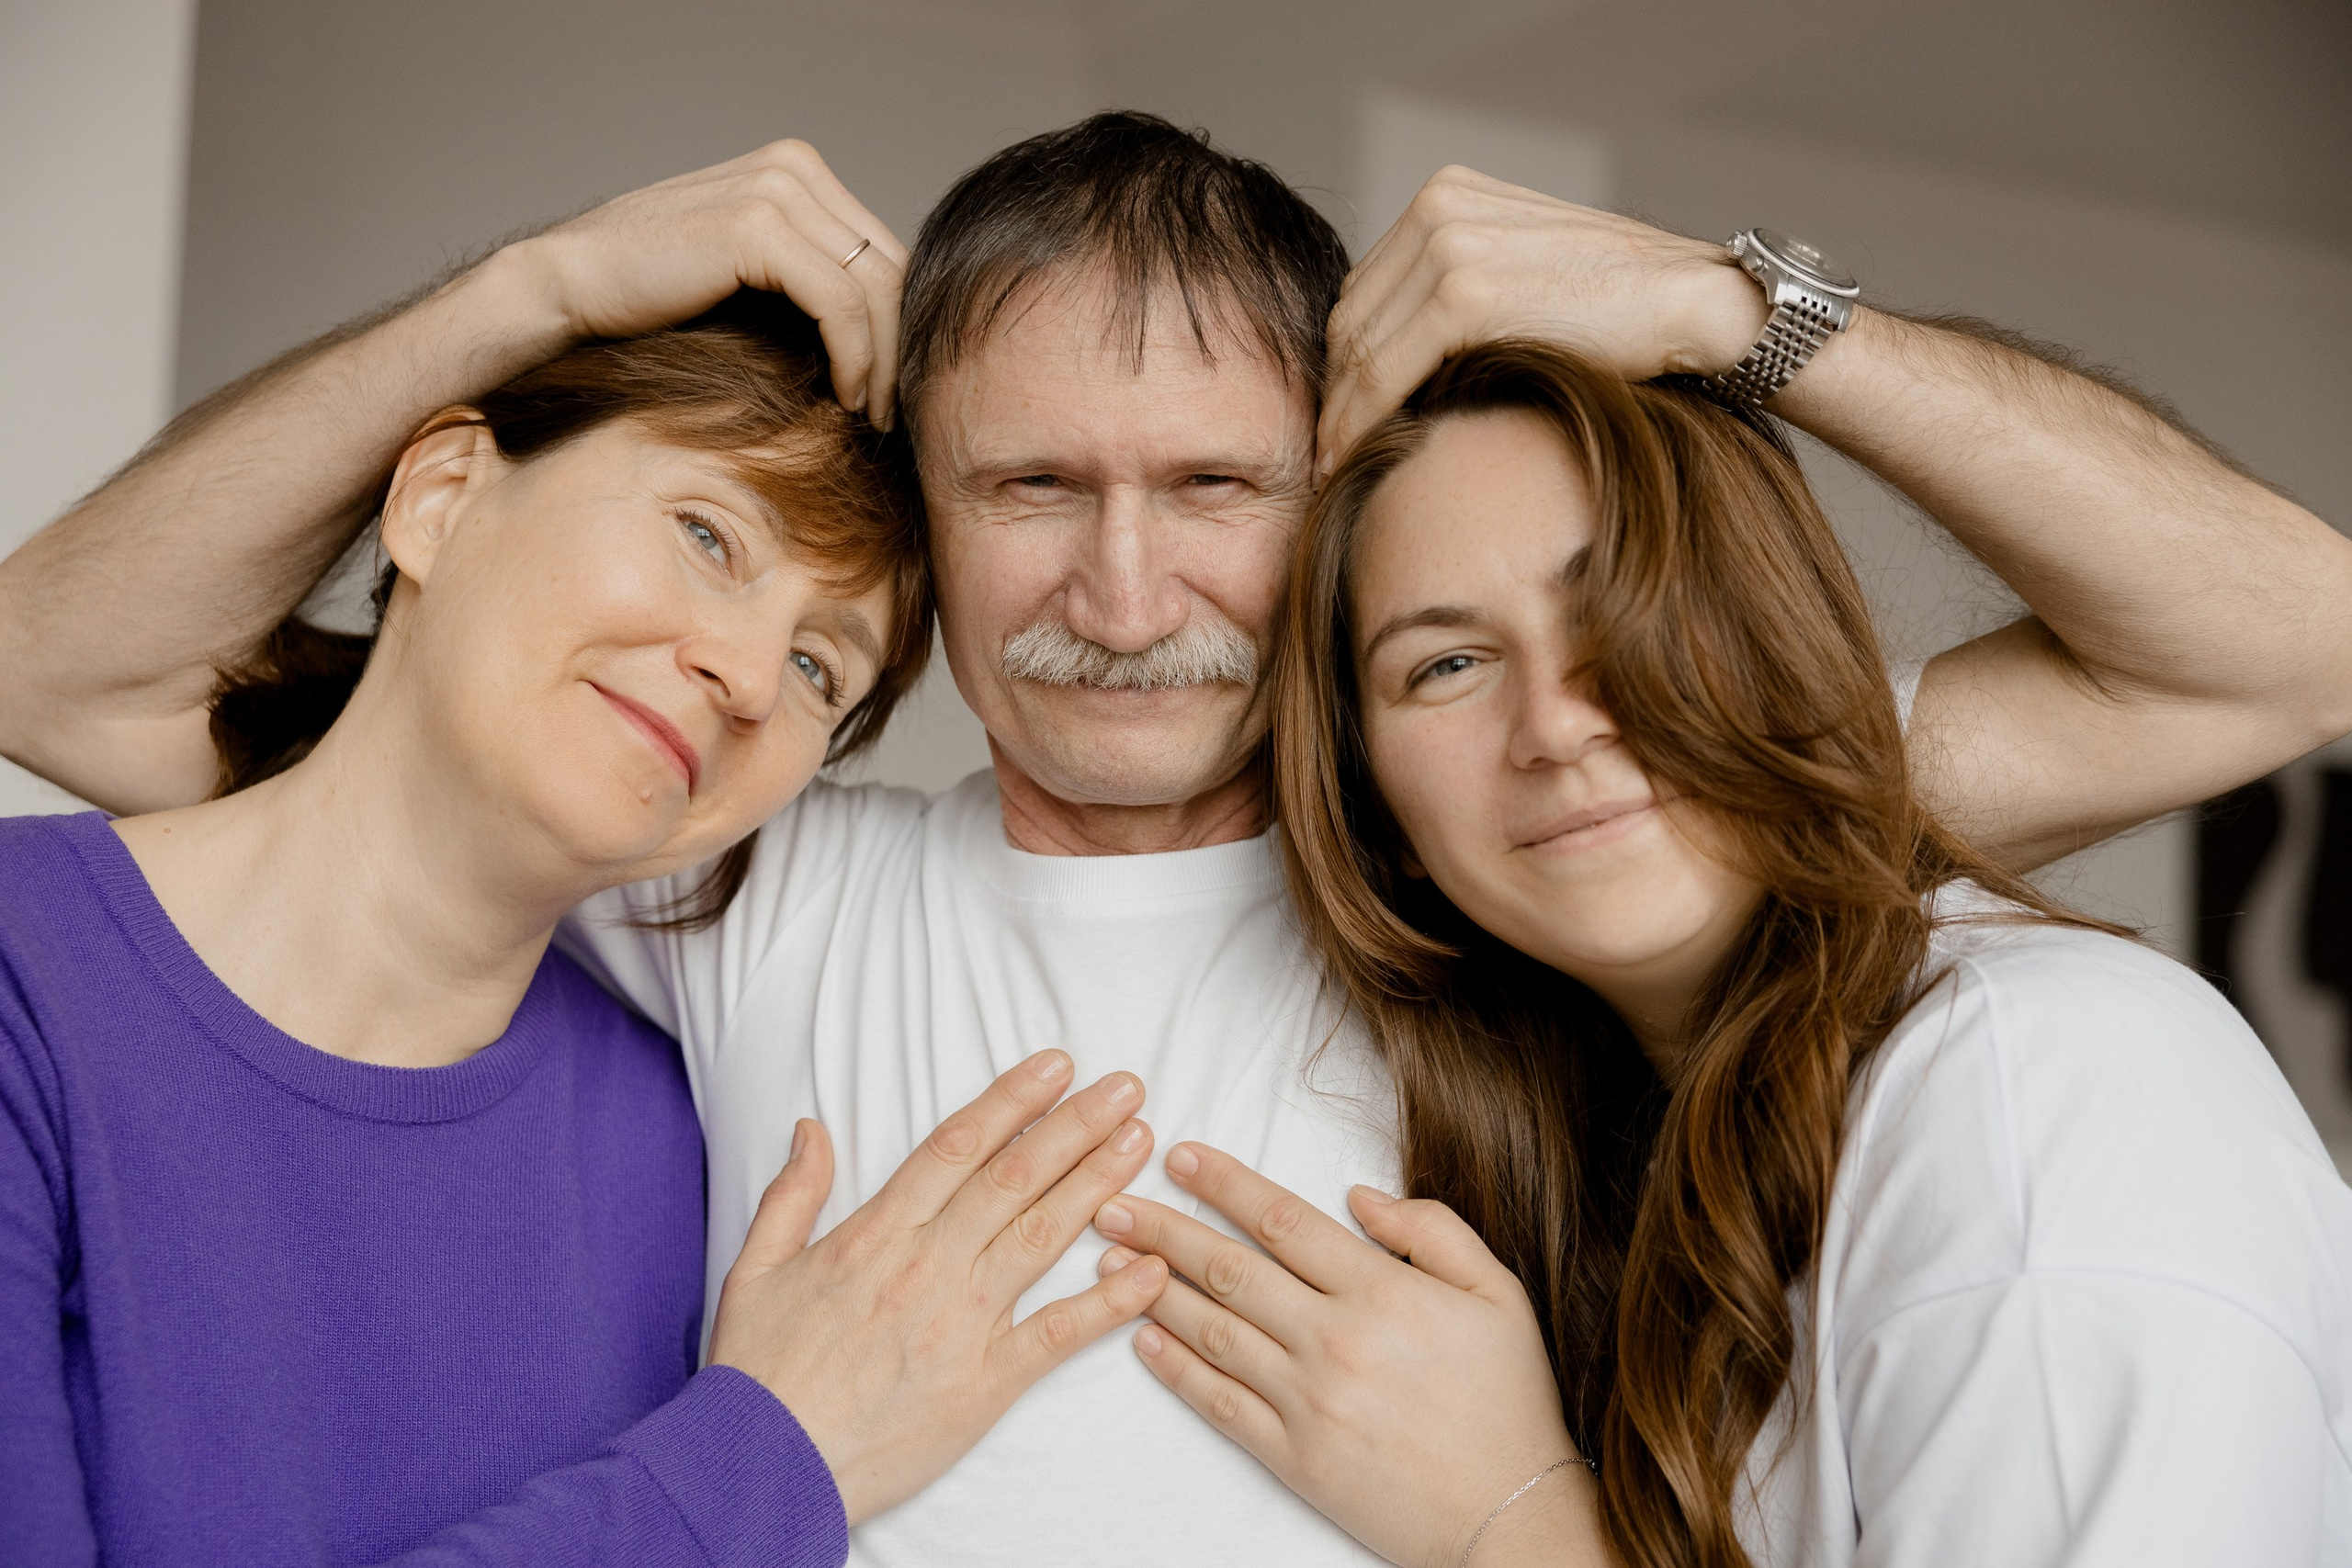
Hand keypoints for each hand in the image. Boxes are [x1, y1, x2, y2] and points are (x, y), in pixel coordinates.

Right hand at [495, 139, 909, 424]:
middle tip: (896, 412)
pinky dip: (854, 357)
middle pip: (890, 267)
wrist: (568, 289)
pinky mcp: (756, 226)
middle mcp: (793, 168)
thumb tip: (884, 334)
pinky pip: (839, 303)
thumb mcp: (748, 278)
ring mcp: (775, 189)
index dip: (900, 325)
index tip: (895, 388)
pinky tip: (845, 398)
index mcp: (797, 172)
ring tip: (872, 415)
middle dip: (901, 345)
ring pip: (875, 288)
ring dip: (883, 362)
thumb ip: (807, 279)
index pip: (883, 253)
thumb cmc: (651, 297)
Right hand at [707, 1050, 1168, 1522]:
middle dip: (1076, 1126)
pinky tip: (1151, 1269)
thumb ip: (792, 1194)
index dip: (1013, 1100)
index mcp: (875, 1234)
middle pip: (1014, 1178)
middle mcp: (927, 1267)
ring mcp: (961, 1324)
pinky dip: (1108, 1301)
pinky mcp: (983, 1384)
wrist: (760, 1468)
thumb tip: (812, 1128)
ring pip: (1041, 1237)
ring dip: (1097, 1184)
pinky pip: (1056, 1334)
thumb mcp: (755, 1269)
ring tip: (1140, 1142)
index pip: (958, 1146)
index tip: (1058, 1065)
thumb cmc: (757, 1374)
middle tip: (1127, 1087)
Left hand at [1095, 1144, 1607, 1567]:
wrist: (1512, 1518)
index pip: (1285, 1220)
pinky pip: (1219, 1403)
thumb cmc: (1509, 1402)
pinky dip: (1176, 1368)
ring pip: (1214, 1330)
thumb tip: (1358, 1196)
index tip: (1181, 1157)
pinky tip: (1143, 1339)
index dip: (1226, 1184)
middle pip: (1231, 1268)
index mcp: (1384, 1292)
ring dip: (1153, 1290)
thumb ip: (1432, 1230)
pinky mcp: (1294, 1457)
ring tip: (1107, 1261)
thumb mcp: (1498, 1293)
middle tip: (1111, 1203)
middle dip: (1164, 1229)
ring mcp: (1309, 1401)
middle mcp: (1336, 1340)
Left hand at [1318, 165, 1766, 477]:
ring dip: (1339, 413)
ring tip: (1334, 467)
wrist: (1697, 306)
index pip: (1365, 289)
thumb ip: (1458, 291)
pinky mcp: (1465, 291)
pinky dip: (1360, 418)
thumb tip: (1395, 357)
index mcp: (1446, 196)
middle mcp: (1438, 206)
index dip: (1343, 361)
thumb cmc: (1620, 311)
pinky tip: (1353, 458)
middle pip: (1351, 317)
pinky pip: (1385, 368)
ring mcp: (1450, 243)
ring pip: (1358, 347)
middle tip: (1322, 455)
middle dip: (1333, 390)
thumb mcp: (1522, 276)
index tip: (1336, 419)